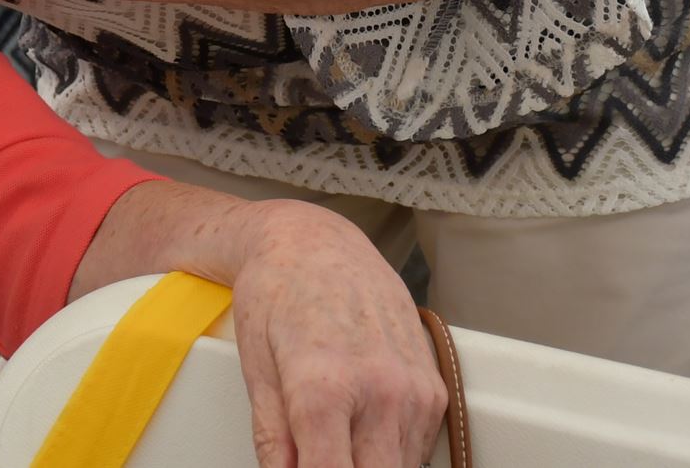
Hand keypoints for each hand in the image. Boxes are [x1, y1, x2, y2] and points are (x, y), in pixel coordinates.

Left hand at [222, 202, 448, 467]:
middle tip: (318, 455)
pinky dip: (390, 455)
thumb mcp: (256, 367)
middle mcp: (380, 390)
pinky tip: (363, 433)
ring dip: (370, 467)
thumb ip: (273, 438)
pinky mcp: (433, 390)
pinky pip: (418, 450)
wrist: (316, 244)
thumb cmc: (278, 292)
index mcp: (325, 387)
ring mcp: (414, 390)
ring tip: (336, 443)